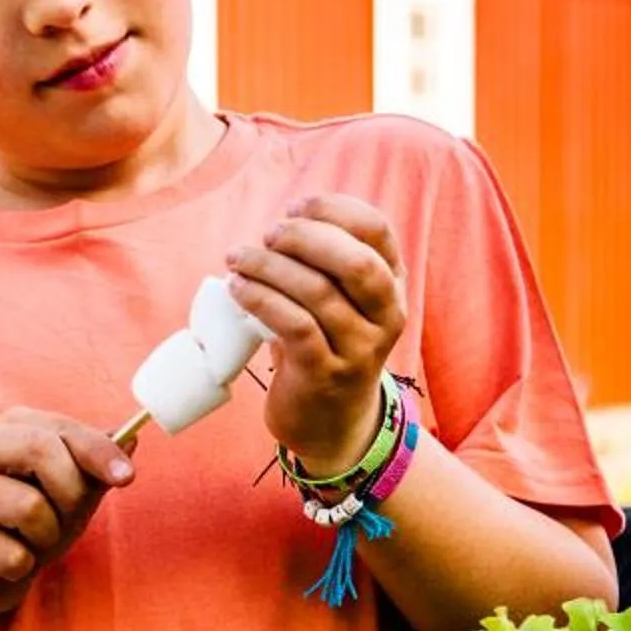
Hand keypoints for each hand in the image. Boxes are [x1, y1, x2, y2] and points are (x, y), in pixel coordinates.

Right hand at [0, 409, 134, 616]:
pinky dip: (22, 565)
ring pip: (29, 507)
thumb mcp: (70, 493)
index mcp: (8, 427)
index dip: (98, 452)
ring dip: (46, 537)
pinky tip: (7, 563)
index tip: (127, 477)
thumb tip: (132, 438)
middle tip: (67, 519)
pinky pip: (10, 553)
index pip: (61, 429)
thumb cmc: (30, 524)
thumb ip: (95, 468)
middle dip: (70, 493)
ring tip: (31, 542)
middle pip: (40, 450)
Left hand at [225, 195, 407, 479]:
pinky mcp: (326, 374)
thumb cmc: (325, 346)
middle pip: (355, 261)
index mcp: (392, 286)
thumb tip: (281, 224)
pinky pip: (295, 327)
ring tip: (238, 259)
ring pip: (319, 293)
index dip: (335, 210)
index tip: (295, 207)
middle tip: (267, 235)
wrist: (330, 422)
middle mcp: (386, 316)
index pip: (377, 230)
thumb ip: (325, 264)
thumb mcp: (340, 302)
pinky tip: (238, 289)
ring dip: (270, 268)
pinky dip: (262, 300)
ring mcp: (360, 349)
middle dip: (305, 237)